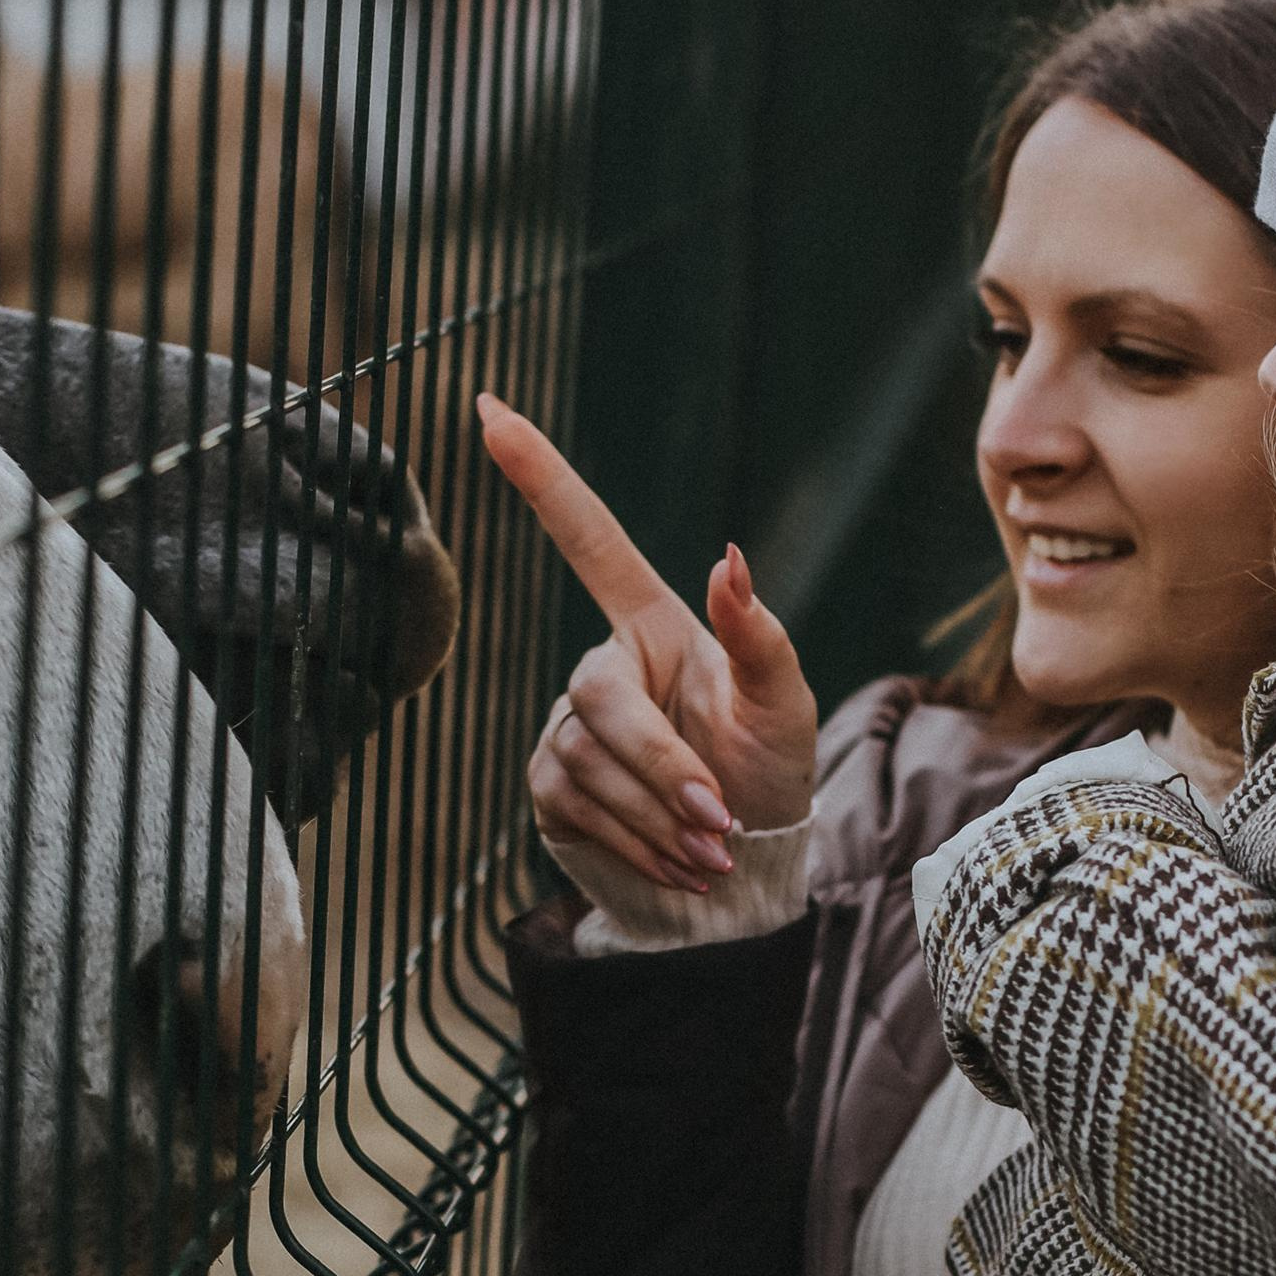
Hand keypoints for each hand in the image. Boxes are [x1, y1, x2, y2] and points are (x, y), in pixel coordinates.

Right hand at [477, 397, 818, 890]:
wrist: (744, 863)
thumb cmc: (768, 769)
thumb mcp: (785, 704)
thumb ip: (760, 636)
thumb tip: (727, 558)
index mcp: (653, 623)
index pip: (590, 540)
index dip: (542, 477)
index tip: (489, 411)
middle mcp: (603, 668)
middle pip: (600, 699)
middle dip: (662, 765)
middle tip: (720, 819)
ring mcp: (568, 728)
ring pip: (589, 765)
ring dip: (660, 818)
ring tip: (714, 851)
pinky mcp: (550, 788)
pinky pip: (578, 809)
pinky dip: (638, 844)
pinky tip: (679, 864)